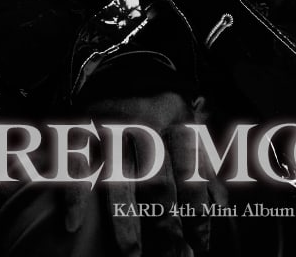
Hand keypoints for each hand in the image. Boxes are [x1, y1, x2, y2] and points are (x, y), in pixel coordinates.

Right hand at [62, 91, 223, 256]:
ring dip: (124, 221)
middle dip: (164, 225)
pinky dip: (74, 195)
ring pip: (117, 177)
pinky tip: (74, 223)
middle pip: (156, 182)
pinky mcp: (77, 123)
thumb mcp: (191, 121)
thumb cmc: (160, 99)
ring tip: (131, 253)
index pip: (191, 174)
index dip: (197, 213)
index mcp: (177, 119)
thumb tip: (221, 204)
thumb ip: (206, 161)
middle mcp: (144, 120)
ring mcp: (107, 122)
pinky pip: (75, 163)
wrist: (116, 58)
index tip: (199, 247)